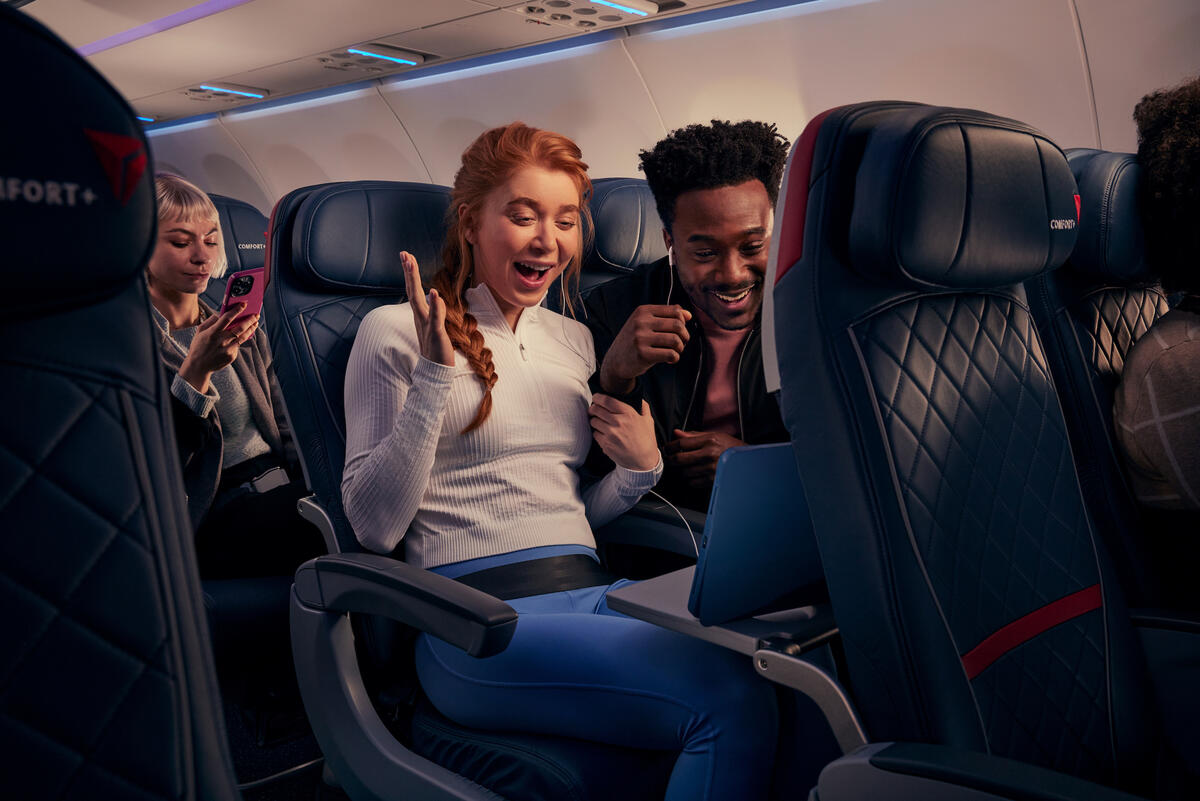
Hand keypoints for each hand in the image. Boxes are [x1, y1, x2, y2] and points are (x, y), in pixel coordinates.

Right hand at [178, 303, 257, 393]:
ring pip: (243, 336)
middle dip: (250, 319)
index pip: (226, 318)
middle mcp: (221, 341)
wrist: (198, 366)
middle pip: (239, 328)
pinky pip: (238, 345)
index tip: (244, 304)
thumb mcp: (200, 331)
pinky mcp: (232, 356)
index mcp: (212, 332)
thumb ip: (211, 321)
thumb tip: (221, 313)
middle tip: (256, 314)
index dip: (236, 310)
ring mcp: (227, 349)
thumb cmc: (199, 346)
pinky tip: (245, 334)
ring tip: (255, 322)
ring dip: (251, 328)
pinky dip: (241, 339)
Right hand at [401, 250, 453, 365]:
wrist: (436, 372)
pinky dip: (434, 306)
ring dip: (415, 282)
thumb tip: (434, 298)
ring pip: (418, 300)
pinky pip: (435, 318)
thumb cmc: (436, 350)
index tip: (407, 257)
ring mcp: (427, 325)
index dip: (410, 274)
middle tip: (404, 254)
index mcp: (421, 315)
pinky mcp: (436, 334)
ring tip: (411, 264)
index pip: (413, 291)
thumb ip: (434, 312)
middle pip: (412, 291)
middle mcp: (421, 318)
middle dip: (409, 272)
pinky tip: (434, 292)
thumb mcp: (435, 327)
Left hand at [589, 395, 659, 470]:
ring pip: (593, 421)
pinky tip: (604, 434)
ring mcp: (611, 434)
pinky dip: (597, 433)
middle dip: (593, 408)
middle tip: (594, 409)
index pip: (607, 401)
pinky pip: (595, 434)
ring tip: (600, 422)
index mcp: (628, 414)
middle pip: (596, 410)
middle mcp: (618, 422)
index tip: (596, 397)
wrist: (643, 460)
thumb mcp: (648, 421)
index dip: (598, 397)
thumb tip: (638, 398)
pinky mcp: (605, 444)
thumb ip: (643, 407)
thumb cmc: (646, 440)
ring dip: (595, 421)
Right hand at [598, 304, 690, 393]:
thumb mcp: (645, 323)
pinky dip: (675, 358)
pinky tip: (670, 360)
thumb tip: (688, 315)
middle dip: (685, 336)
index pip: (675, 310)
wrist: (615, 361)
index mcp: (643, 311)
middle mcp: (640, 322)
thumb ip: (666, 316)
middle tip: (680, 344)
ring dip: (680, 348)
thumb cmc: (634, 341)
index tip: (679, 332)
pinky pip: (670, 354)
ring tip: (675, 352)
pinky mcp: (642, 354)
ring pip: (675, 340)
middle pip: (678, 325)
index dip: (683, 322)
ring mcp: (640, 338)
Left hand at [664, 428, 743, 488]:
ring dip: (679, 470)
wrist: (747, 462)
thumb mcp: (714, 436)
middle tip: (668, 459)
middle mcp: (709, 455)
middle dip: (670, 460)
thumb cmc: (730, 447)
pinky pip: (692, 482)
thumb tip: (676, 433)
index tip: (667, 448)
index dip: (670, 446)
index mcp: (709, 441)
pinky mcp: (712, 481)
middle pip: (679, 459)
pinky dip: (688, 479)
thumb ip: (693, 435)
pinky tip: (692, 474)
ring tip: (682, 467)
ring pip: (684, 472)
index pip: (681, 443)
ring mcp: (711, 469)